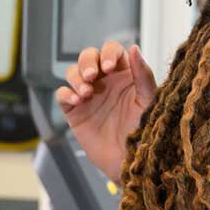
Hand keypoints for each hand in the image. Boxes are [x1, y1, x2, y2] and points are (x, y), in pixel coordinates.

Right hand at [55, 41, 157, 180]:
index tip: (109, 66)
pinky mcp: (74, 111)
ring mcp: (88, 96)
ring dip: (76, 77)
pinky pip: (62, 95)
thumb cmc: (145, 133)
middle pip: (89, 57)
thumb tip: (134, 48)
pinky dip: (66, 94)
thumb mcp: (148, 102)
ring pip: (73, 72)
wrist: (130, 162)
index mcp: (124, 75)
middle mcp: (105, 82)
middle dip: (87, 61)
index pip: (112, 51)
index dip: (108, 53)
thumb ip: (143, 75)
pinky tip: (77, 101)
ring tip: (86, 94)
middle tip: (92, 76)